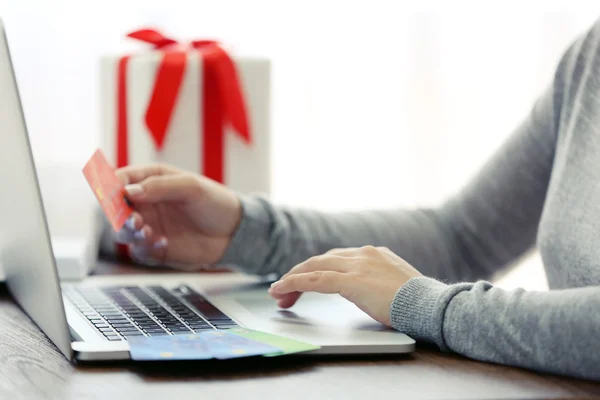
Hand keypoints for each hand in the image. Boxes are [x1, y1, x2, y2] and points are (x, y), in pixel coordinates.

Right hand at [113, 163, 241, 269]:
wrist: (234, 232)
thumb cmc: (216, 202)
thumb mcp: (191, 187)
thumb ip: (160, 187)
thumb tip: (129, 192)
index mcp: (152, 180)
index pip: (120, 180)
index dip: (112, 187)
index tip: (116, 196)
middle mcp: (146, 203)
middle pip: (115, 208)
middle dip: (119, 215)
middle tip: (135, 220)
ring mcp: (149, 226)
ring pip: (122, 231)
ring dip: (129, 233)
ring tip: (148, 232)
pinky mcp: (155, 248)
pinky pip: (139, 251)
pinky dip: (146, 249)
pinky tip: (164, 243)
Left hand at [268, 246, 422, 325]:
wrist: (430, 304)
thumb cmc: (417, 301)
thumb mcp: (394, 284)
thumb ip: (376, 281)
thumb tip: (366, 290)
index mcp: (372, 254)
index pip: (335, 258)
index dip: (315, 269)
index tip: (304, 282)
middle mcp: (362, 254)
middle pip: (320, 260)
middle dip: (298, 274)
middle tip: (283, 291)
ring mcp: (357, 265)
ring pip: (314, 267)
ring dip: (292, 280)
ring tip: (278, 293)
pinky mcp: (352, 281)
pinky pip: (316, 280)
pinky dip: (295, 284)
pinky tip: (283, 290)